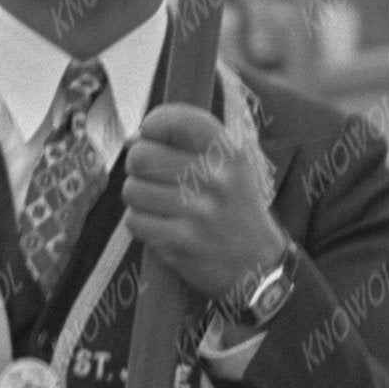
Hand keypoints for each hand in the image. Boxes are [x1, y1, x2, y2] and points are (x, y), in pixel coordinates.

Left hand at [117, 102, 284, 310]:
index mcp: (229, 153)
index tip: (152, 136)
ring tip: (159, 204)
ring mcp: (198, 213)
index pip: (176, 120)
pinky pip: (135, 221)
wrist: (257, 266)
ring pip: (133, 190)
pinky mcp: (180, 243)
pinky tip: (161, 226)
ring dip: (138, 198)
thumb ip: (187, 145)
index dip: (153, 125)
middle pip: (142, 156)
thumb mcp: (230, 167)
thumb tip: (131, 139)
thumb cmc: (234, 208)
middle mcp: (215, 179)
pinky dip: (141, 223)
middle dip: (138, 166)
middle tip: (151, 176)